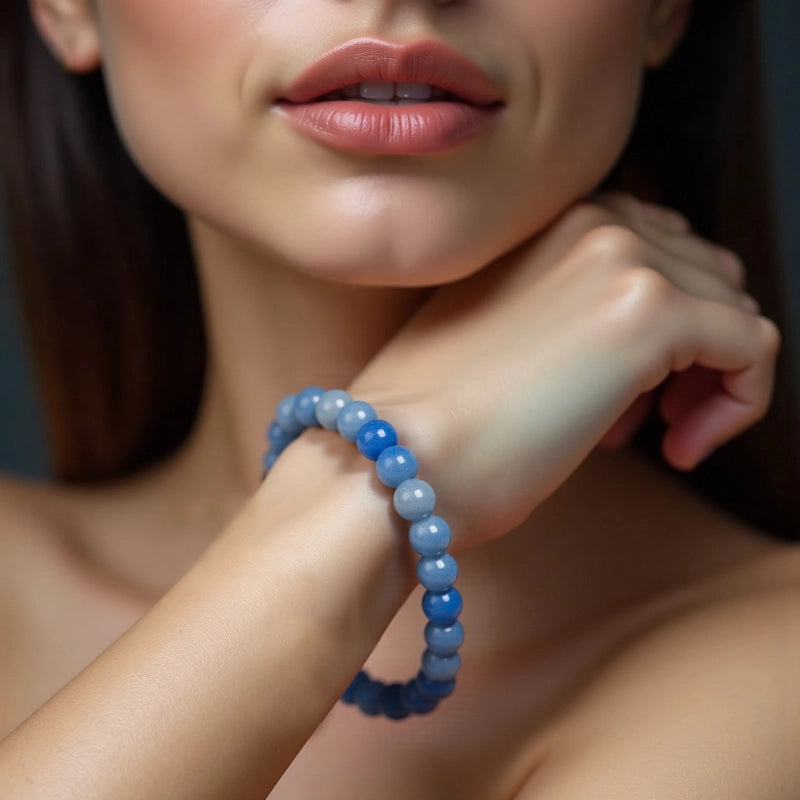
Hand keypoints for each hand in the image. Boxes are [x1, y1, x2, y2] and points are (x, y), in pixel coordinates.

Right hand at [349, 194, 778, 548]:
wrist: (400, 453)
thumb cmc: (433, 418)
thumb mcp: (501, 333)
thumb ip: (566, 309)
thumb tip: (629, 344)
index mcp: (550, 221)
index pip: (660, 249)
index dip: (663, 323)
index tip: (629, 393)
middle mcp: (591, 219)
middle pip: (707, 275)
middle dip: (694, 350)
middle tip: (647, 419)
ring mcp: (621, 259)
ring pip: (735, 309)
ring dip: (712, 379)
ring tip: (658, 435)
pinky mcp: (649, 314)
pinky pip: (754, 348)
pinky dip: (739, 404)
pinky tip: (682, 447)